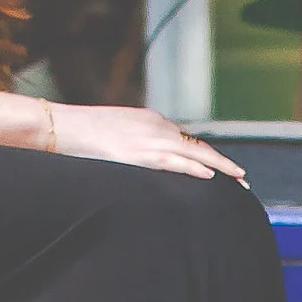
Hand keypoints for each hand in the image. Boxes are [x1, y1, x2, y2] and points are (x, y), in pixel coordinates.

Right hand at [46, 102, 249, 184]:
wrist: (59, 126)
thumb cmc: (80, 133)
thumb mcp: (114, 133)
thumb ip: (134, 143)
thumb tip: (140, 158)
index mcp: (150, 120)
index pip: (186, 140)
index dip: (206, 156)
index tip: (221, 168)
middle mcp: (156, 126)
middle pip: (198, 146)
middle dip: (223, 163)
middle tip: (243, 178)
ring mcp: (149, 139)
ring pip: (194, 154)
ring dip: (220, 168)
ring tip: (239, 181)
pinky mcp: (140, 153)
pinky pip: (175, 162)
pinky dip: (195, 168)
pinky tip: (211, 177)